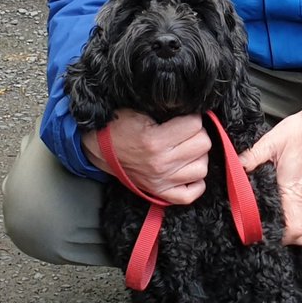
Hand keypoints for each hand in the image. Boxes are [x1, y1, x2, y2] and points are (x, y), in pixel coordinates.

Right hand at [81, 110, 210, 204]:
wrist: (98, 147)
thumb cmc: (119, 125)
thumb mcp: (141, 110)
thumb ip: (168, 110)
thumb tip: (193, 108)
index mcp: (155, 141)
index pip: (195, 124)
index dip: (191, 116)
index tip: (183, 116)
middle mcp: (161, 164)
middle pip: (203, 145)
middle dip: (196, 134)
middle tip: (184, 131)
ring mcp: (162, 182)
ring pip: (202, 168)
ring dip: (197, 156)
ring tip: (184, 148)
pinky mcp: (160, 193)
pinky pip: (191, 194)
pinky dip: (194, 182)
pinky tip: (187, 169)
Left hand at [239, 106, 301, 244]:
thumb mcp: (271, 140)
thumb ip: (251, 157)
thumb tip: (235, 167)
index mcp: (295, 189)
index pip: (293, 229)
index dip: (278, 236)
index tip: (262, 230)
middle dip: (286, 239)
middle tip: (270, 227)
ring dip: (299, 232)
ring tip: (284, 222)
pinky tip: (297, 213)